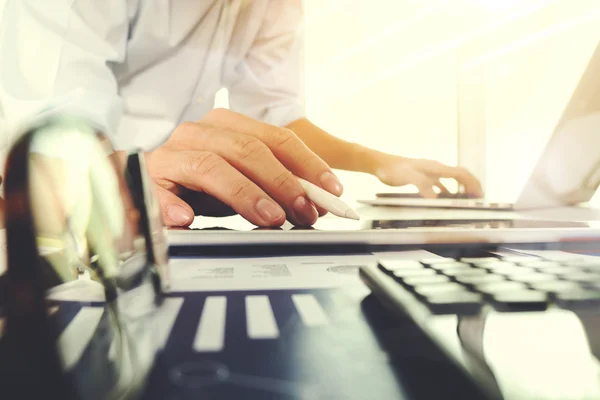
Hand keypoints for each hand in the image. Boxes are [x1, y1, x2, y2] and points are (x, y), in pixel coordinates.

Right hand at [146, 109, 343, 226]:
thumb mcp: (242, 179)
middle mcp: (200, 132)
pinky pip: (159, 190)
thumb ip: (273, 185)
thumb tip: (313, 204)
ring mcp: (172, 154)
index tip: (331, 189)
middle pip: (248, 150)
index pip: (276, 138)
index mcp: (227, 125)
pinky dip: (173, 204)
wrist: (147, 180)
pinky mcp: (148, 179)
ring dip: (244, 194)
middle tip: (304, 211)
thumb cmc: (201, 182)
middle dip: (283, 182)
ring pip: (212, 166)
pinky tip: (186, 219)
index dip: (308, 163)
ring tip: (269, 217)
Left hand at [373, 154, 482, 197]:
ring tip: (467, 200)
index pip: (461, 173)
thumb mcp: (408, 177)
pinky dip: (447, 192)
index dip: (472, 184)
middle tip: (479, 198)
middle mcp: (435, 169)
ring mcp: (429, 173)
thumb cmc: (393, 169)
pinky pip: (439, 184)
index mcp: (436, 167)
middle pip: (460, 175)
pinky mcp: (422, 177)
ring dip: (461, 189)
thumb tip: (435, 197)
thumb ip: (422, 185)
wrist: (380, 164)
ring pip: (451, 180)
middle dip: (471, 185)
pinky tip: (445, 199)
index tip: (479, 195)